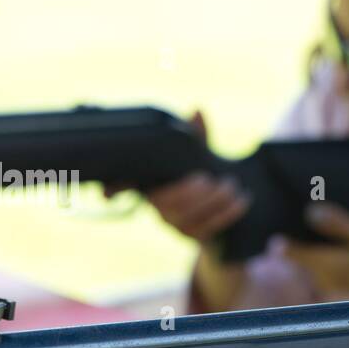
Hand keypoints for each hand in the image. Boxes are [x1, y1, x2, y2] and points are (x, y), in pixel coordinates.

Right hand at [110, 112, 250, 240]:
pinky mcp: (192, 236)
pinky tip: (241, 200)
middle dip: (186, 192)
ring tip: (231, 186)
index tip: (107, 194)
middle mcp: (157, 204)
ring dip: (211, 202)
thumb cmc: (203, 174)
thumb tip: (197, 111)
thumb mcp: (200, 154)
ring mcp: (173, 223)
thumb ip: (198, 136)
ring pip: (186, 218)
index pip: (124, 184)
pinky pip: (206, 230)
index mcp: (151, 181)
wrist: (225, 208)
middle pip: (163, 203)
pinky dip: (226, 214)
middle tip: (209, 179)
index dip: (114, 188)